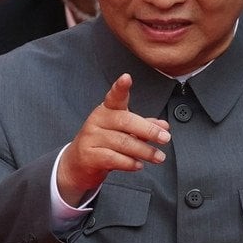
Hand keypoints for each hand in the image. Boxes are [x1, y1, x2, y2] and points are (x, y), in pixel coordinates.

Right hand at [56, 73, 169, 204]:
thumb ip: (143, 127)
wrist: (78, 163)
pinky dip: (129, 163)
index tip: (126, 78)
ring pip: (123, 142)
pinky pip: (113, 158)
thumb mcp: (123, 131)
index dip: (120, 87)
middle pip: (125, 121)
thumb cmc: (103, 143)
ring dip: (144, 151)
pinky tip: (138, 165)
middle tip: (165, 138)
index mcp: (107, 110)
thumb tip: (164, 126)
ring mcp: (91, 138)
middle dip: (148, 130)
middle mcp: (97, 120)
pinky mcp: (89, 155)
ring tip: (158, 157)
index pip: (114, 96)